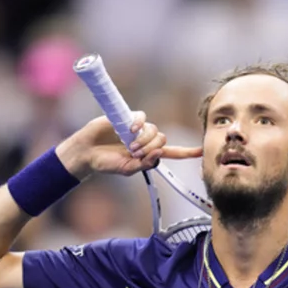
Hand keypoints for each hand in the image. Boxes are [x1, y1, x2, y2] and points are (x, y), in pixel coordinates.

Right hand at [56, 113, 201, 179]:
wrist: (87, 152)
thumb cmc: (106, 163)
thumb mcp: (127, 169)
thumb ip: (144, 165)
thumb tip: (159, 154)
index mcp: (148, 154)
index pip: (172, 152)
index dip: (187, 152)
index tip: (201, 151)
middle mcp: (146, 140)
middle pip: (162, 140)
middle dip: (151, 148)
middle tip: (135, 153)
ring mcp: (137, 128)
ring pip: (154, 130)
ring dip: (144, 140)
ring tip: (129, 146)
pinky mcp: (128, 118)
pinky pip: (142, 118)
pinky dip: (138, 124)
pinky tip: (129, 130)